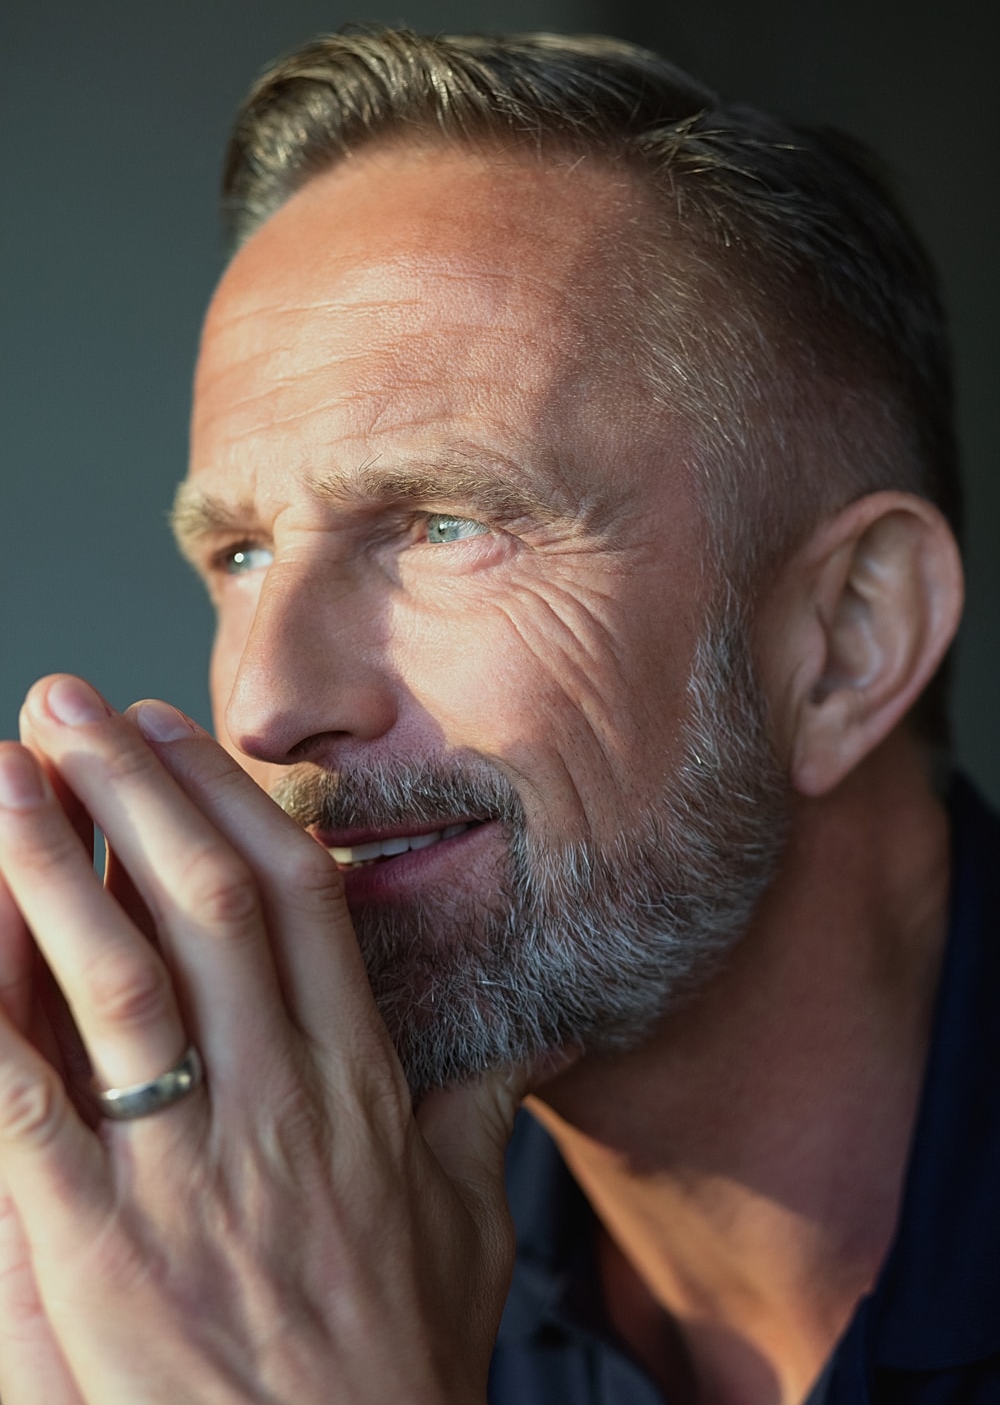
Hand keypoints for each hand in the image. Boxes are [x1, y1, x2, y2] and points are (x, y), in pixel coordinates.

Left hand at [0, 675, 525, 1403]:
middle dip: (133, 789)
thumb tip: (522, 1037)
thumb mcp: (463, 1230)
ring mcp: (186, 1170)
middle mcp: (275, 1103)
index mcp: (358, 1086)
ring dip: (50, 862)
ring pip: (116, 976)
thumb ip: (478, 1117)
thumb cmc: (394, 1365)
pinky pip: (25, 1102)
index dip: (230, 805)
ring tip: (3, 771)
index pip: (298, 903)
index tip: (177, 736)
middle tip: (71, 703)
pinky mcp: (97, 1246)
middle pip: (202, 904)